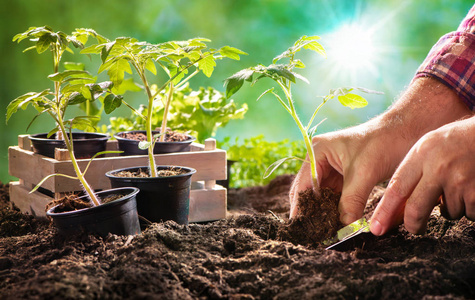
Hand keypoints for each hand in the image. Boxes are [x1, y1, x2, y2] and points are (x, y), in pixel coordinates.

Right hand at [289, 123, 406, 223]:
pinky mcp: (345, 176)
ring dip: (324, 212)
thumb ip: (351, 201)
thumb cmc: (384, 142)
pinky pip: (335, 197)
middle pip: (309, 191)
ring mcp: (332, 168)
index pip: (304, 184)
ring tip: (323, 233)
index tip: (302, 228)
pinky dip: (336, 210)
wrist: (408, 131)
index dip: (302, 207)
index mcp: (317, 151)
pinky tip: (336, 224)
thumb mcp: (365, 173)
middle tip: (311, 234)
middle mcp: (320, 159)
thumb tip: (343, 228)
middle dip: (311, 211)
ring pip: (322, 196)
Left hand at [370, 116, 474, 234]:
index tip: (376, 228)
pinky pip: (469, 213)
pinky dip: (469, 207)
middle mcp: (439, 168)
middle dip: (413, 225)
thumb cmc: (457, 140)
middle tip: (414, 228)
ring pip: (448, 213)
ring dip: (450, 208)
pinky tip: (471, 189)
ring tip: (458, 187)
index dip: (384, 212)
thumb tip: (396, 208)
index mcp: (422, 154)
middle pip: (416, 210)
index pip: (396, 188)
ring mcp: (460, 181)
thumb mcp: (429, 146)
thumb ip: (413, 172)